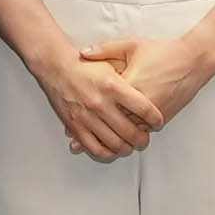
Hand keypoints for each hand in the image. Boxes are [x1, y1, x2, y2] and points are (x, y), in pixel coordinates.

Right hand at [19, 33, 159, 159]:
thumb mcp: (112, 62)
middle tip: (145, 138)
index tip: (158, 121)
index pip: (144, 109)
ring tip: (131, 145)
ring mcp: (87, 117)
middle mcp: (100, 103)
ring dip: (127, 148)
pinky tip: (112, 149)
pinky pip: (94, 148)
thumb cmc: (85, 65)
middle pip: (131, 131)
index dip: (155, 119)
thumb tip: (149, 95)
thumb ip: (130, 78)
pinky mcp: (75, 126)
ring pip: (115, 143)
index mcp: (113, 86)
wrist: (56, 66)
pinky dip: (107, 153)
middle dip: (142, 139)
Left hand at [83, 33, 214, 134]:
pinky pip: (141, 131)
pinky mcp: (162, 118)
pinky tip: (116, 141)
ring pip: (127, 131)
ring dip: (111, 138)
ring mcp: (152, 113)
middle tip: (75, 141)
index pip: (103, 102)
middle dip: (94, 132)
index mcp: (129, 85)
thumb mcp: (132, 45)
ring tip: (92, 146)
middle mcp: (139, 103)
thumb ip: (105, 49)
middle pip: (112, 122)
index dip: (86, 111)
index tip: (71, 117)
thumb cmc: (162, 52)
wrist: (193, 61)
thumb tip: (82, 52)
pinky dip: (128, 135)